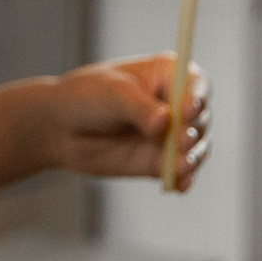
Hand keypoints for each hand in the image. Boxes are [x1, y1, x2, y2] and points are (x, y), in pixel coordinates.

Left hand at [30, 54, 209, 187]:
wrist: (60, 128)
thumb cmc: (85, 97)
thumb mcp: (112, 95)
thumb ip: (139, 109)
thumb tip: (165, 122)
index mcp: (166, 75)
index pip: (195, 84)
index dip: (197, 96)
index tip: (189, 110)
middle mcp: (175, 105)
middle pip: (201, 118)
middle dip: (194, 130)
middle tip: (182, 140)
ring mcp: (171, 135)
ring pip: (197, 147)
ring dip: (193, 156)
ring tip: (181, 164)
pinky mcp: (162, 161)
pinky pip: (181, 172)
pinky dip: (184, 178)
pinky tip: (179, 185)